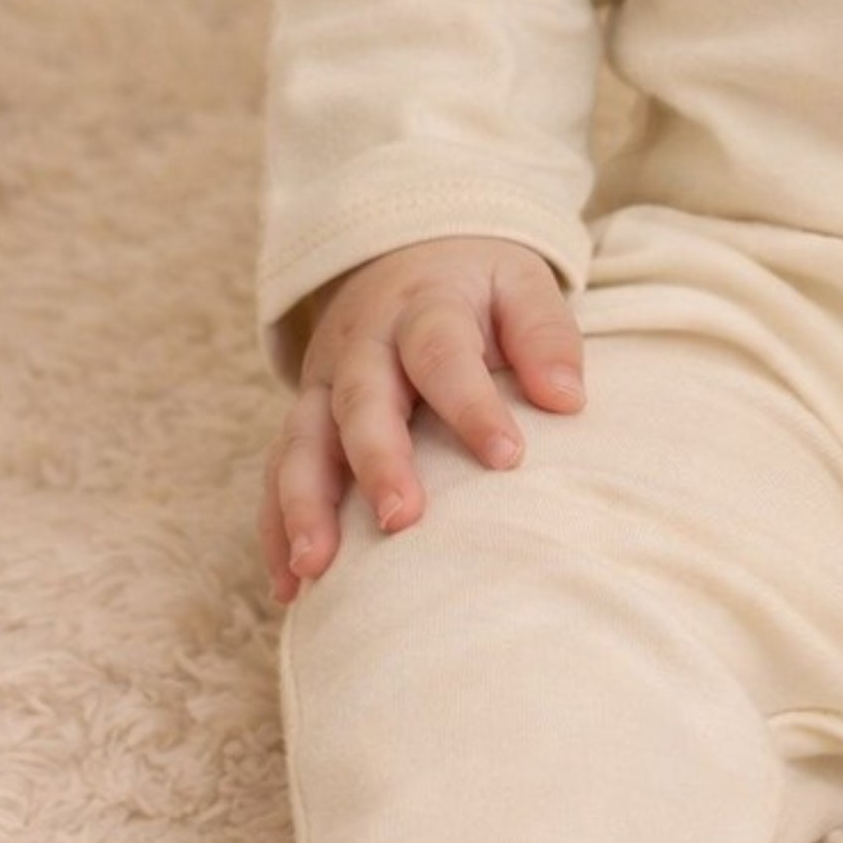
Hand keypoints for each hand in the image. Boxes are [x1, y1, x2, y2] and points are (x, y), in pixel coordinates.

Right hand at [263, 236, 584, 605]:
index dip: (471, 406)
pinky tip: (289, 587)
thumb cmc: (478, 286)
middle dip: (376, 461)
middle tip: (399, 520)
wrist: (408, 254)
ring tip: (314, 567)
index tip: (508, 458)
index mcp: (424, 308)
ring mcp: (326, 383)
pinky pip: (279, 470)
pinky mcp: (306, 417)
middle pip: (361, 401)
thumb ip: (544, 335)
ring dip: (303, 504)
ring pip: (302, 441)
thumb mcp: (520, 284)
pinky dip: (275, 527)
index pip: (443, 355)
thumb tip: (567, 399)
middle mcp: (364, 346)